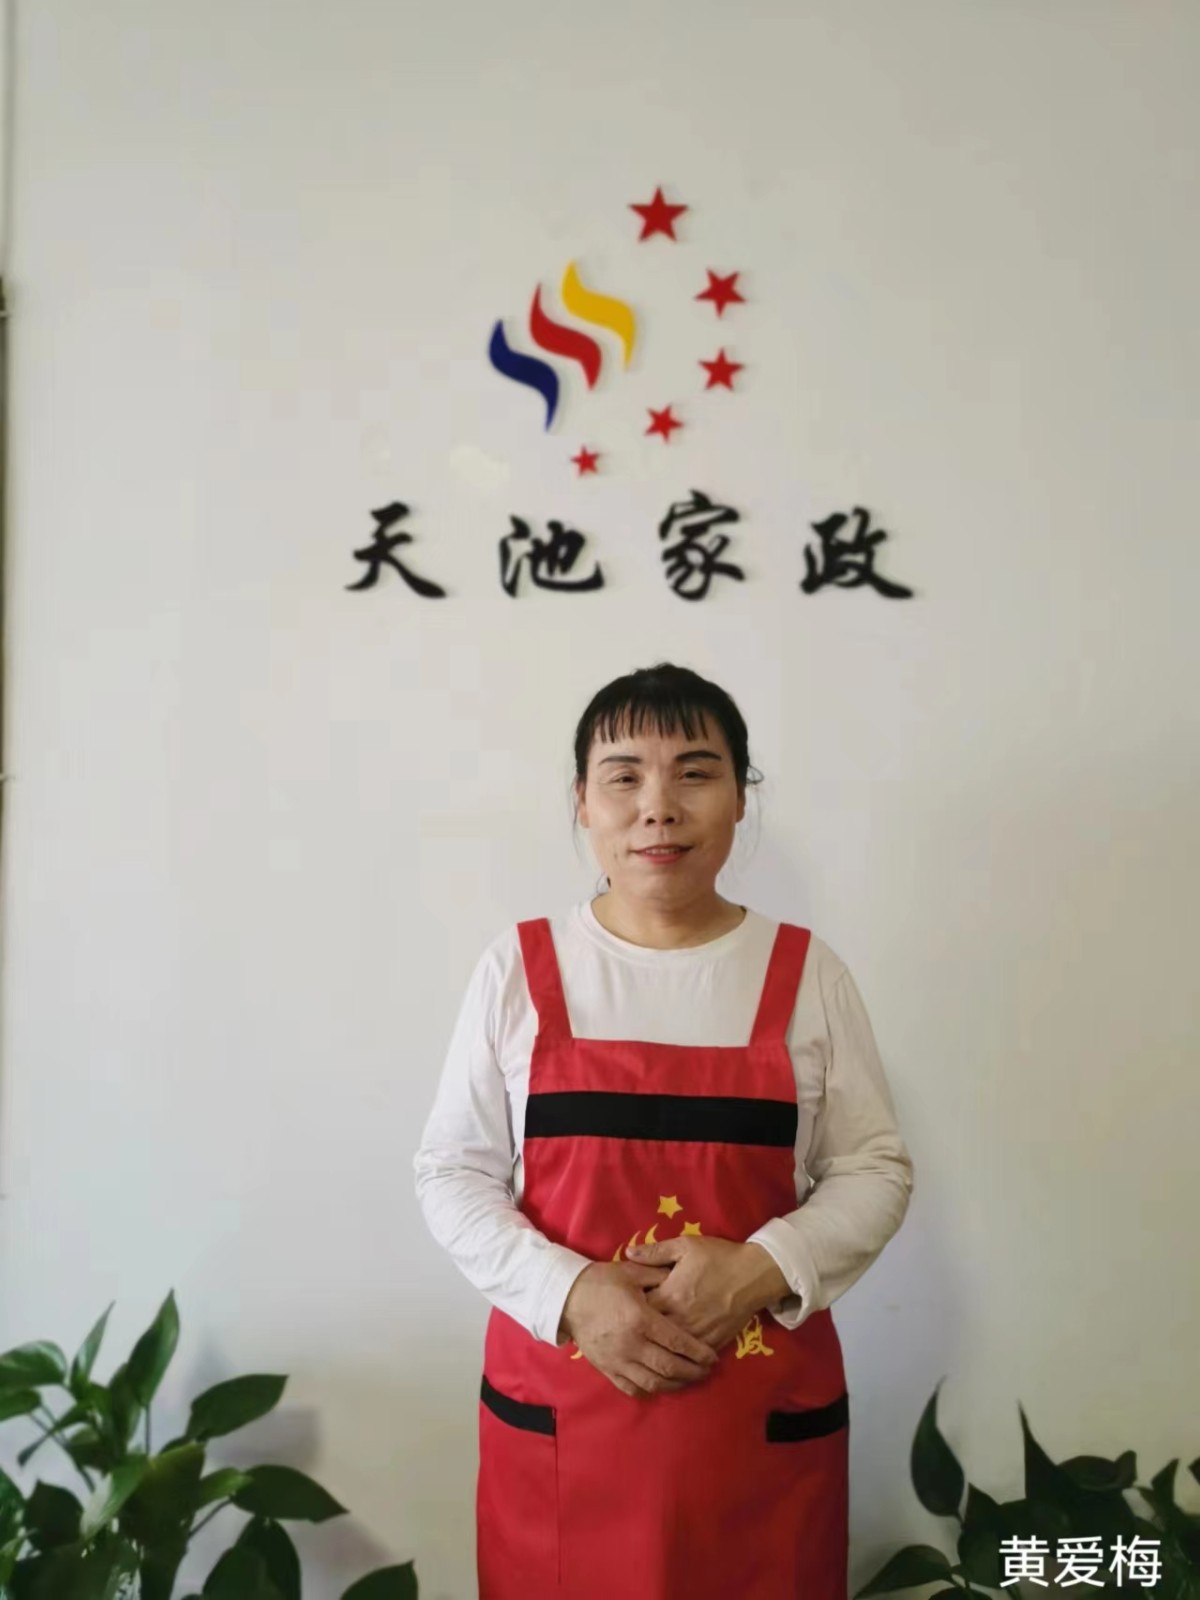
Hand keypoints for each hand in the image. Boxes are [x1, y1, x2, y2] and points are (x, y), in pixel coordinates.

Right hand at [558, 1261, 719, 1398]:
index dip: (698, 1352)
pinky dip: (650, 1391)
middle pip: (669, 1367)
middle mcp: (632, 1344)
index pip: (677, 1342)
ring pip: (653, 1383)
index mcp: (640, 1319)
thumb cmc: (601, 1282)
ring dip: (676, 1385)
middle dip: (693, 1372)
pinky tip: (661, 1386)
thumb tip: (682, 1278)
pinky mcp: (607, 1369)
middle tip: (707, 1371)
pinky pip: (632, 1388)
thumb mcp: (631, 1272)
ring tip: (689, 1380)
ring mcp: (618, 1360)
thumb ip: (659, 1275)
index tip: (712, 1356)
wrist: (566, 1298)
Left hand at [626, 1236, 790, 1352]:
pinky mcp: (713, 1343)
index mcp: (670, 1295)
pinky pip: (691, 1357)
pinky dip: (681, 1357)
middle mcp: (681, 1319)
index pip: (640, 1310)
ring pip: (671, 1351)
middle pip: (652, 1334)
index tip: (626, 1307)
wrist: (755, 1274)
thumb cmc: (719, 1257)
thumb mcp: (686, 1246)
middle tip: (634, 1329)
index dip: (630, 1310)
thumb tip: (627, 1253)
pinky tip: (673, 1356)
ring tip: (649, 1345)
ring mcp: (697, 1334)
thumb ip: (654, 1252)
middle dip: (642, 1332)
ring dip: (659, 1348)